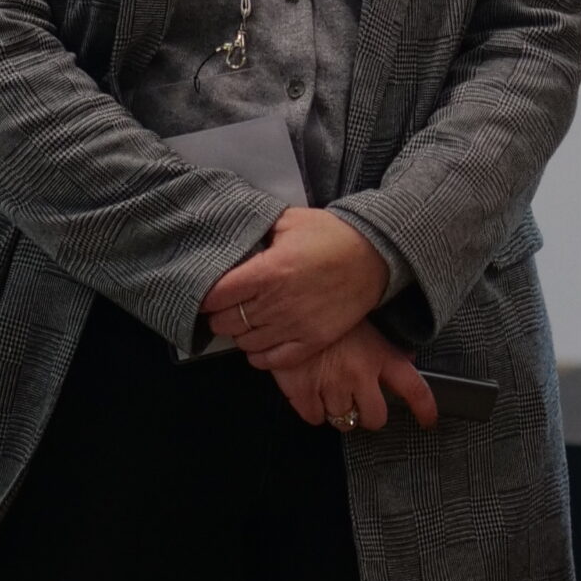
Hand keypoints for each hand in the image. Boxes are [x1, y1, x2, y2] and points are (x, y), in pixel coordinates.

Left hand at [201, 207, 388, 366]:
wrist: (374, 255)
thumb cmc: (330, 234)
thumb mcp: (290, 220)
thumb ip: (258, 229)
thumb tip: (232, 236)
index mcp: (269, 271)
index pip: (217, 295)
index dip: (205, 295)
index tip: (206, 292)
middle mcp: (277, 303)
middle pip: (227, 322)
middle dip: (218, 315)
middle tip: (223, 306)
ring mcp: (295, 326)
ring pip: (247, 343)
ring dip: (239, 334)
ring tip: (243, 322)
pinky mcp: (312, 341)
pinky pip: (273, 361)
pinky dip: (259, 356)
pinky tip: (259, 344)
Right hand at [268, 319, 439, 432]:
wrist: (286, 302)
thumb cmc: (327, 309)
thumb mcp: (363, 320)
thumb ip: (385, 345)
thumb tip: (408, 359)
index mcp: (379, 354)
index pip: (414, 387)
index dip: (424, 408)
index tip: (428, 420)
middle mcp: (359, 374)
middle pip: (375, 418)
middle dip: (366, 413)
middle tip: (355, 399)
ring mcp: (331, 385)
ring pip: (342, 421)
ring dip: (336, 408)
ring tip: (326, 383)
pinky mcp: (304, 392)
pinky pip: (314, 418)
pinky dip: (312, 408)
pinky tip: (309, 387)